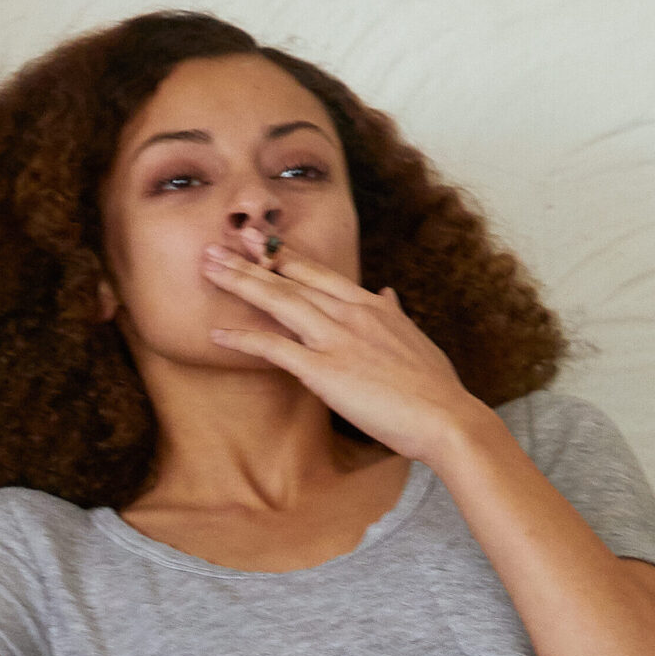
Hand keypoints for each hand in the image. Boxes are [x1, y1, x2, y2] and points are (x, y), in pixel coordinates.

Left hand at [201, 231, 497, 464]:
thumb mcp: (415, 338)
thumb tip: (387, 292)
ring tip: (207, 267)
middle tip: (216, 242)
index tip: (257, 237)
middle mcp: (350, 313)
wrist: (447, 418)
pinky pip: (275, 349)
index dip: (283, 253)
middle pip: (290, 278)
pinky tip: (217, 334)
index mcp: (369, 305)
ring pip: (279, 301)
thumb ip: (394, 313)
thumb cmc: (434, 387)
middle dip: (250, 259)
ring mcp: (336, 338)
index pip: (318, 271)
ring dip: (239, 282)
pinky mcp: (326, 370)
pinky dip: (244, 339)